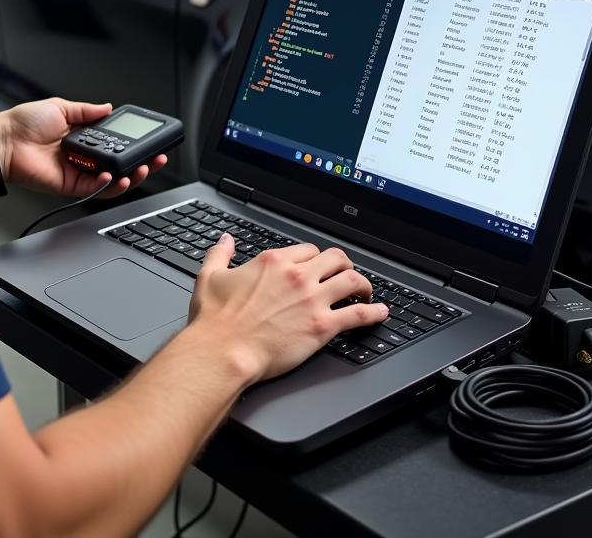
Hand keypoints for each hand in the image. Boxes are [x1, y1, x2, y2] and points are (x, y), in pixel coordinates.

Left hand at [0, 98, 166, 198]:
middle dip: (141, 164)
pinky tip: (113, 175)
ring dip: (129, 177)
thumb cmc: (24, 123)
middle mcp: (83, 156)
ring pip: (112, 180)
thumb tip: (108, 107)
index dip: (134, 144)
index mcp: (82, 137)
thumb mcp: (61, 107)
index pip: (115, 143)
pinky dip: (107, 184)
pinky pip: (94, 189)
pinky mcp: (69, 186)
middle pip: (119, 165)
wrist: (4, 141)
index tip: (150, 141)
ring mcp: (78, 172)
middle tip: (156, 159)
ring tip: (140, 170)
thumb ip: (87, 111)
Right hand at [188, 237, 388, 382]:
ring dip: (363, 285)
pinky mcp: (322, 326)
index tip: (316, 268)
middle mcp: (297, 276)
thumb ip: (220, 254)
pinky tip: (380, 313)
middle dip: (343, 265)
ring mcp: (312, 300)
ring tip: (365, 292)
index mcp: (273, 262)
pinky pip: (358, 314)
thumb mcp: (210, 277)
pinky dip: (374, 312)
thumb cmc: (216, 320)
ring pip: (352, 279)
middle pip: (335, 258)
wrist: (223, 351)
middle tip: (345, 275)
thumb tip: (225, 241)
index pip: (307, 250)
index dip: (314, 258)